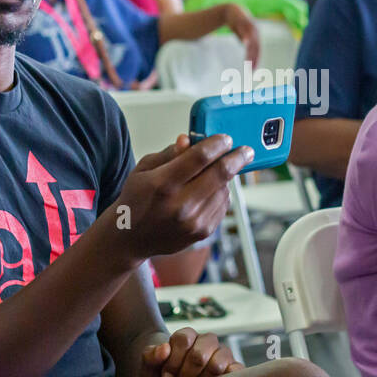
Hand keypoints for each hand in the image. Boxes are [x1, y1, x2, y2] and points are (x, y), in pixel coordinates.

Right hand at [114, 134, 252, 259]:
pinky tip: (209, 191)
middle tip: (246, 150)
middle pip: (220, 174)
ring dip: (225, 177)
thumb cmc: (136, 199)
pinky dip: (220, 194)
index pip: (200, 157)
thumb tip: (189, 140)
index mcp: (162, 184)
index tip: (226, 138)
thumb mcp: (144, 169)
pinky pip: (222, 205)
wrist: (130, 238)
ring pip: (224, 189)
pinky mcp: (202, 232)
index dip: (217, 144)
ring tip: (214, 174)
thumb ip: (169, 153)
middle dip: (237, 158)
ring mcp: (193, 221)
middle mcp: (180, 204)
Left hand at [141, 327, 242, 376]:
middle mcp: (207, 342)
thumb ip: (151, 355)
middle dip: (187, 373)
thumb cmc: (161, 375)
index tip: (166, 375)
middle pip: (200, 353)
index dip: (173, 359)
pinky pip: (237, 369)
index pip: (184, 339)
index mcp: (188, 337)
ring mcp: (222, 354)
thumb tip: (164, 349)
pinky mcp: (234, 368)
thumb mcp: (149, 366)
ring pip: (220, 358)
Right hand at [223, 3, 260, 64]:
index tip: (252, 70)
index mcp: (255, 36)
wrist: (231, 10)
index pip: (257, 51)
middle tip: (250, 69)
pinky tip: (246, 44)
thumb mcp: (240, 34)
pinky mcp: (244, 22)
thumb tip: (246, 47)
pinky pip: (246, 31)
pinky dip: (247, 38)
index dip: (256, 60)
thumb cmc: (236, 23)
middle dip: (254, 59)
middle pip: (256, 48)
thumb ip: (244, 40)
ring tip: (248, 61)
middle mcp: (255, 32)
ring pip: (252, 41)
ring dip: (251, 52)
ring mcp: (250, 26)